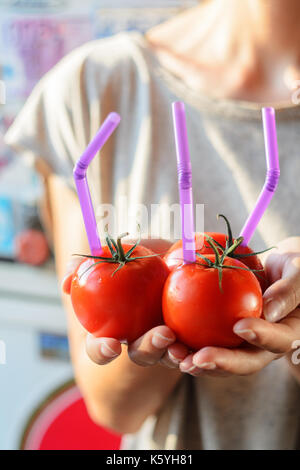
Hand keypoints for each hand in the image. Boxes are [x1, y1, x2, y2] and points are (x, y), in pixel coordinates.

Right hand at [62, 253, 187, 368]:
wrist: (180, 252)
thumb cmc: (140, 254)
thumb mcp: (115, 252)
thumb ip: (86, 264)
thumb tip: (66, 282)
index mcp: (117, 328)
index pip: (101, 348)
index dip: (102, 351)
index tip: (111, 344)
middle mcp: (141, 339)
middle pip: (141, 356)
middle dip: (149, 350)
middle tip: (162, 335)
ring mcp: (168, 341)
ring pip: (169, 356)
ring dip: (175, 352)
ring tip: (184, 339)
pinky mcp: (192, 336)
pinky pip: (195, 347)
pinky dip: (198, 348)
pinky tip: (203, 341)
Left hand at [175, 237, 299, 376]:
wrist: (279, 270)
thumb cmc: (294, 266)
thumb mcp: (297, 270)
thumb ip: (289, 289)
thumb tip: (270, 310)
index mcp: (288, 333)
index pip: (277, 341)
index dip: (260, 337)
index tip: (240, 326)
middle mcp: (265, 345)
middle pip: (246, 362)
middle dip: (222, 364)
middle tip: (198, 359)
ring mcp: (244, 343)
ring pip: (223, 360)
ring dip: (199, 362)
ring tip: (177, 358)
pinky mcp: (224, 336)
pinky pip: (207, 343)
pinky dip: (189, 345)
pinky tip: (168, 340)